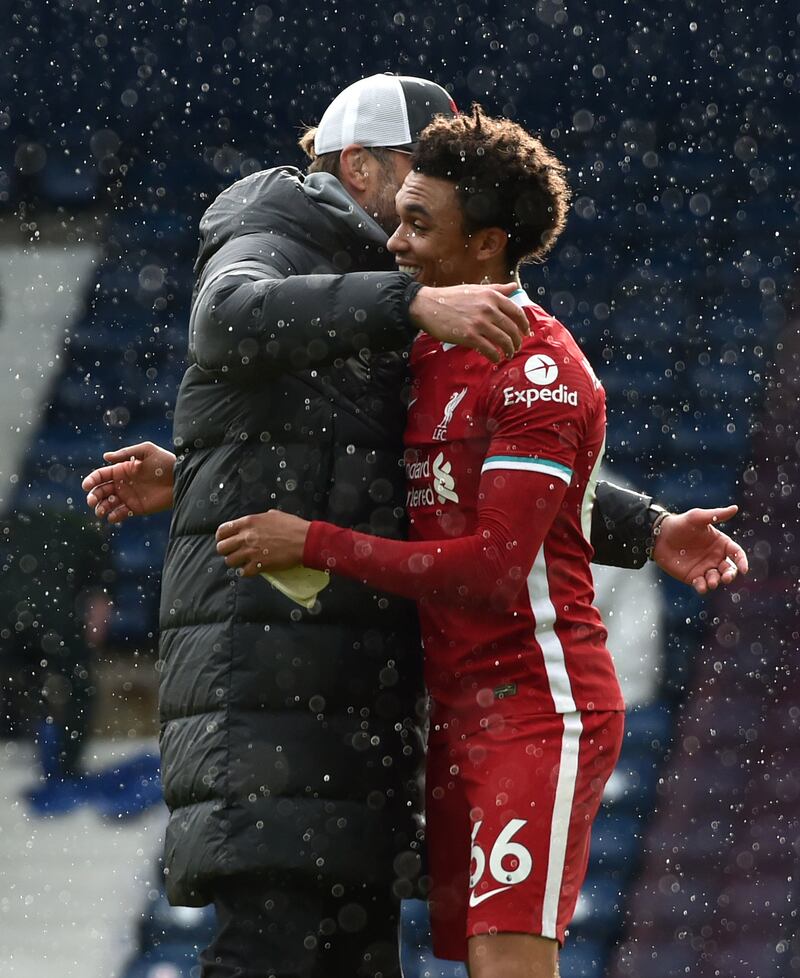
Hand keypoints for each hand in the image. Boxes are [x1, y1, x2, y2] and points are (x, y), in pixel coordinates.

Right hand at [81, 442, 175, 523]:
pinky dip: (114, 516)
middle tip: (92, 501)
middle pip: (100, 491)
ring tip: (100, 511)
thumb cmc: (165, 462)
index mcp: (121, 470)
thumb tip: (105, 457)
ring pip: (108, 504)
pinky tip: (112, 517)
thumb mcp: (146, 451)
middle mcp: (122, 484)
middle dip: (93, 496)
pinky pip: (121, 514)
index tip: (86, 486)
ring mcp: (128, 497)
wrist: (181, 479)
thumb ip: (126, 453)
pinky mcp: (136, 508)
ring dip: (101, 508)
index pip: (100, 475)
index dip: (91, 480)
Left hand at [215, 510, 309, 575]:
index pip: (222, 530)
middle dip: (226, 551)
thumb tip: (256, 522)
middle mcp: (246, 537)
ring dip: (236, 562)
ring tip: (243, 561)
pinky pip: (244, 572)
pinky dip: (246, 572)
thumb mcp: (273, 515)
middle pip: (222, 548)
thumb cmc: (292, 526)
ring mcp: (251, 552)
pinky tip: (251, 569)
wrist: (305, 540)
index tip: (225, 541)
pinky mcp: (259, 565)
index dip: (221, 537)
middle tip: (234, 552)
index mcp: (248, 522)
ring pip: (230, 561)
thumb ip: (259, 519)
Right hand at [409, 282, 529, 363]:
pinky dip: (495, 356)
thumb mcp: (476, 288)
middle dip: (517, 340)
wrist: (428, 305)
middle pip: (512, 328)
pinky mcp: (469, 336)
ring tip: (508, 354)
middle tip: (516, 347)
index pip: (517, 311)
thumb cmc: (451, 297)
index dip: (524, 324)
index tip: (525, 332)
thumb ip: (497, 289)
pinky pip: (489, 349)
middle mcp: (488, 308)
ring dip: (509, 350)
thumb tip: (514, 286)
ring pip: (503, 340)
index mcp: (491, 296)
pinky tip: (495, 359)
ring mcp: (479, 323)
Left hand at [653, 505, 748, 594]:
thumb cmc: (680, 524)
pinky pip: (701, 585)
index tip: (744, 569)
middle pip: (729, 569)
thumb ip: (716, 515)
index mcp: (720, 543)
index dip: (742, 561)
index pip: (736, 553)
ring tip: (711, 581)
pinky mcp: (693, 577)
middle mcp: (715, 557)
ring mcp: (704, 568)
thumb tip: (735, 508)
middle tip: (726, 577)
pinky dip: (703, 588)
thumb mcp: (697, 517)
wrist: (659, 536)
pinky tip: (701, 587)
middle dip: (730, 575)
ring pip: (716, 579)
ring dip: (716, 581)